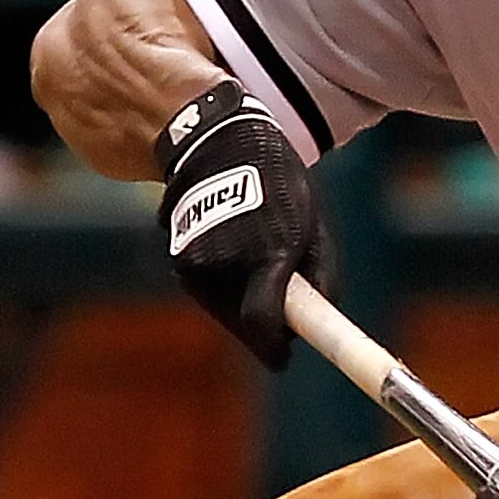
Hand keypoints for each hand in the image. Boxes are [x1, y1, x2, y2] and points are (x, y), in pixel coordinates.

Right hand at [156, 78, 327, 370]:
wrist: (215, 141)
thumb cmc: (277, 180)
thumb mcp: (312, 222)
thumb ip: (320, 274)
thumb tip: (320, 315)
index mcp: (266, 254)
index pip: (262, 324)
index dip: (274, 347)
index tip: (283, 357)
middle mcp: (225, 263)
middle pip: (242, 324)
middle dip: (262, 323)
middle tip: (280, 303)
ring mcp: (195, 264)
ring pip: (224, 309)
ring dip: (241, 304)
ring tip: (255, 263)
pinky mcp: (178, 261)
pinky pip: (206, 291)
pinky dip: (223, 286)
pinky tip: (232, 254)